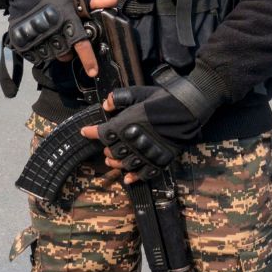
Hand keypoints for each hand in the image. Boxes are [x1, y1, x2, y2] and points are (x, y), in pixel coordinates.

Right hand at [5, 0, 120, 74]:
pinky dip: (38, 51)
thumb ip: (95, 1)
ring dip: (53, 52)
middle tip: (65, 41)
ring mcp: (36, 37)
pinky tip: (40, 39)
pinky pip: (35, 56)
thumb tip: (114, 1)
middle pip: (65, 55)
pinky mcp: (22, 41)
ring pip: (50, 56)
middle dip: (67, 52)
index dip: (87, 58)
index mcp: (67, 20)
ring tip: (51, 38)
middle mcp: (52, 30)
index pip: (80, 43)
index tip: (93, 70)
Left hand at [80, 75, 214, 182]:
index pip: (102, 133)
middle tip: (105, 148)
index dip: (91, 133)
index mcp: (125, 124)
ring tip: (112, 162)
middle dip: (106, 150)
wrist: (187, 109)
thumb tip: (106, 105)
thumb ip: (120, 97)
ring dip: (116, 163)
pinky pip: (144, 173)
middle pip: (112, 151)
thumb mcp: (138, 92)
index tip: (84, 132)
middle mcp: (132, 141)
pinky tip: (128, 179)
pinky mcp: (158, 160)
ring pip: (124, 164)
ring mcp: (145, 153)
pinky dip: (134, 177)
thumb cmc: (162, 99)